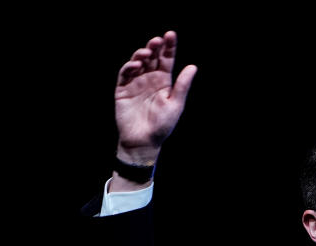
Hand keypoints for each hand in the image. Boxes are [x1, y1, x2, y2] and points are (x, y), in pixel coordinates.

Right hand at [114, 31, 196, 164]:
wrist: (143, 141)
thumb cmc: (162, 125)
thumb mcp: (176, 104)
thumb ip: (182, 85)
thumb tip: (193, 66)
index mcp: (164, 81)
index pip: (166, 60)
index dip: (169, 47)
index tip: (171, 35)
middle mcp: (149, 79)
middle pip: (152, 57)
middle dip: (154, 47)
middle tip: (158, 40)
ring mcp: (135, 82)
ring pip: (137, 62)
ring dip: (141, 54)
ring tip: (147, 52)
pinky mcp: (122, 89)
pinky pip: (124, 74)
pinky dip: (129, 67)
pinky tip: (136, 65)